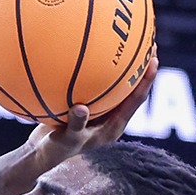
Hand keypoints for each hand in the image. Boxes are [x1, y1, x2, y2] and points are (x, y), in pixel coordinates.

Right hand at [24, 44, 158, 166]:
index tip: (154, 61)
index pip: (135, 101)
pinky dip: (98, 68)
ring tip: (128, 40)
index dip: (146, 81)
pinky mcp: (88, 106)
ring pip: (117, 85)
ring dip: (124, 65)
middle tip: (150, 43)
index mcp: (113, 127)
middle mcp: (111, 117)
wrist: (41, 154)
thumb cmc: (55, 151)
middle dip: (141, 67)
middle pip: (132, 88)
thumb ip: (75, 125)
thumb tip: (81, 108)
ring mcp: (100, 111)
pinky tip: (92, 48)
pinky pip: (97, 83)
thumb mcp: (65, 139)